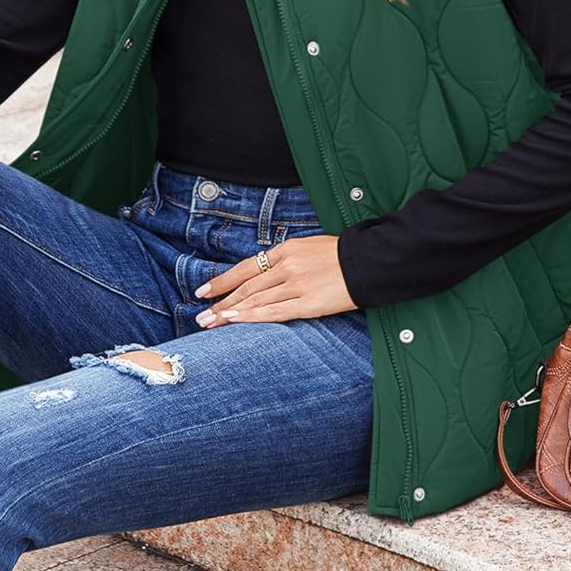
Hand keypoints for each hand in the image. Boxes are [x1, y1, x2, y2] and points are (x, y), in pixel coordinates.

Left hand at [194, 235, 358, 325]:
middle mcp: (286, 266)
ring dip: (230, 312)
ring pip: (255, 300)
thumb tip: (266, 273)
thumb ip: (287, 260)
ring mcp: (296, 285)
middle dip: (221, 301)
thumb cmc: (342, 255)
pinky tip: (235, 321)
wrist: (369, 261)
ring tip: (210, 323)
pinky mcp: (309, 303)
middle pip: (246, 287)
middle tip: (201, 314)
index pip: (246, 267)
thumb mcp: (309, 248)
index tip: (204, 291)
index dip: (223, 280)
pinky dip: (251, 316)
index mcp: (286, 250)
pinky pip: (274, 312)